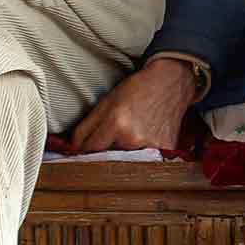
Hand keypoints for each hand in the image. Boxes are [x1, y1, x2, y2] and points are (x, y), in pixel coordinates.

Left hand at [70, 58, 198, 151]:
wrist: (170, 83)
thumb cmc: (136, 90)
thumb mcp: (104, 103)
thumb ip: (85, 128)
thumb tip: (74, 148)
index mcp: (116, 123)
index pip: (90, 149)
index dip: (83, 149)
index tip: (82, 147)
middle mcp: (134, 138)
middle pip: (107, 158)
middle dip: (103, 152)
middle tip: (110, 137)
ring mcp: (152, 147)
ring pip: (125, 161)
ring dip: (122, 153)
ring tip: (129, 134)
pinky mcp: (167, 151)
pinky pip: (145, 160)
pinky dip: (139, 153)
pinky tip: (142, 137)